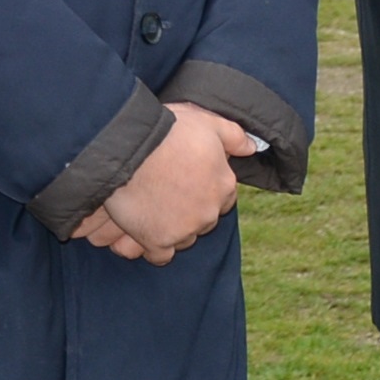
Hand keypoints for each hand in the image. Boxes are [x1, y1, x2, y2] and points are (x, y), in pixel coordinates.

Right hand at [76, 102, 241, 263]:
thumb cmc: (168, 131)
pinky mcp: (158, 241)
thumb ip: (234, 136)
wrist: (129, 148)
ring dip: (174, 230)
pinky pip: (161, 256)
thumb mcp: (208, 123)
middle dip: (191, 211)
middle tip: (169, 196)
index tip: (189, 184)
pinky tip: (146, 234)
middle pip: (205, 220)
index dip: (206, 191)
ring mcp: (184, 229)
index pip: (224, 198)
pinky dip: (154, 247)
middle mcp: (209, 212)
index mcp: (224, 185)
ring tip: (154, 212)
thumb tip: (250, 147)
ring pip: (185, 239)